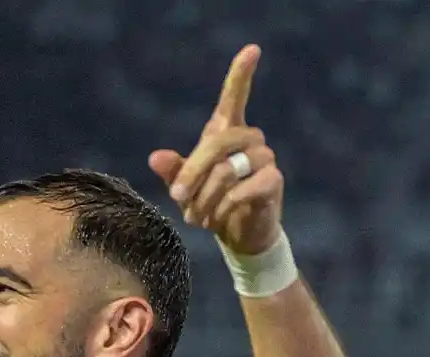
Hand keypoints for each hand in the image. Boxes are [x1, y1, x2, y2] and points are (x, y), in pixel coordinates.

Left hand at [148, 45, 282, 254]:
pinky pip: (246, 187)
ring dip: (206, 197)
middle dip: (193, 172)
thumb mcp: (184, 188)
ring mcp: (264, 158)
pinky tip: (219, 217)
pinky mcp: (274, 180)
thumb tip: (155, 157)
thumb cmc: (209, 203)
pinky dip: (226, 205)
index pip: (235, 96)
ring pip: (228, 170)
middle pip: (219, 142)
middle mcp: (249, 138)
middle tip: (176, 199)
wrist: (236, 234)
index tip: (253, 49)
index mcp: (226, 131)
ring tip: (197, 217)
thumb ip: (172, 171)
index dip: (242, 73)